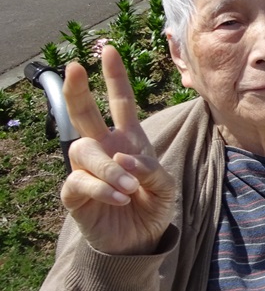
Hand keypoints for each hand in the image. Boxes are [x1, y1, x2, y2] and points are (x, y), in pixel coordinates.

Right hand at [61, 45, 176, 255]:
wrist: (140, 241)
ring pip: (83, 150)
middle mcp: (104, 149)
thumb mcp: (165, 187)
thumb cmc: (152, 207)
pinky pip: (79, 181)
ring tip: (130, 190)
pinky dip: (101, 188)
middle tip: (74, 67)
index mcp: (129, 140)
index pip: (120, 102)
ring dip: (109, 169)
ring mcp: (87, 170)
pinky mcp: (75, 194)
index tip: (110, 49)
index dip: (115, 77)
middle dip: (78, 89)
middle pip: (85, 113)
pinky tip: (119, 199)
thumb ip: (152, 171)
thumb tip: (125, 159)